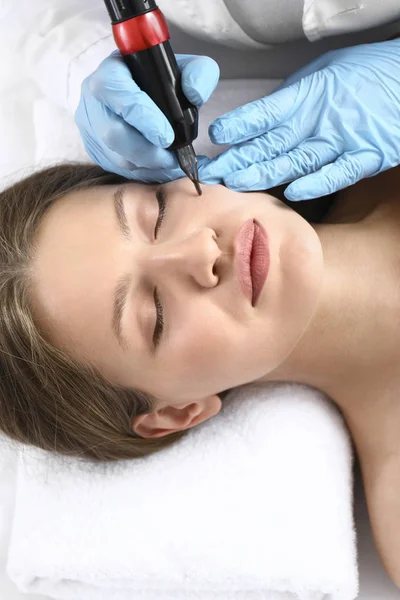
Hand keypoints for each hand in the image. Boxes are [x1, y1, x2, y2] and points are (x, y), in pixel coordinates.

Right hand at [75, 51, 219, 181]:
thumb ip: (199, 73)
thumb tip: (194, 93)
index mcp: (111, 72)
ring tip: (170, 163)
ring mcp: (91, 128)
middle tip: (172, 158)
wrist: (143, 93)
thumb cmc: (162, 81)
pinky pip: (116, 169)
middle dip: (146, 152)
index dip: (141, 116)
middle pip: (113, 134)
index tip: (166, 136)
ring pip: (116, 157)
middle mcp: (94, 100)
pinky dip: (141, 173)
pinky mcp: (95, 150)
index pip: (114, 90)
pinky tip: (159, 168)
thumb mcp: (185, 69)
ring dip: (146, 165)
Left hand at [199, 39, 399, 199]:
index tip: (217, 136)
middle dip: (237, 159)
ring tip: (235, 184)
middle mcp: (320, 119)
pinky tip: (292, 192)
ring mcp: (342, 140)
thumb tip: (262, 120)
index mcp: (308, 94)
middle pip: (271, 143)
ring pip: (296, 162)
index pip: (265, 113)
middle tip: (211, 172)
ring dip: (263, 174)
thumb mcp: (323, 73)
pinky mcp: (365, 157)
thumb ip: (293, 99)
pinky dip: (316, 184)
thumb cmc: (366, 73)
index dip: (239, 125)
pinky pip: (337, 174)